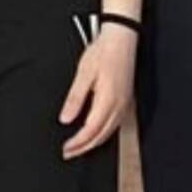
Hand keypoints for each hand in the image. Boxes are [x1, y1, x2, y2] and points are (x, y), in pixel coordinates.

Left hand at [59, 26, 136, 158]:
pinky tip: (95, 134)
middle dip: (84, 147)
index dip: (77, 143)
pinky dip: (103, 134)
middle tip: (68, 153)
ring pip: (109, 132)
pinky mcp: (125, 99)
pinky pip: (115, 124)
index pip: (91, 130)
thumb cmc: (103, 52)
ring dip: (94, 142)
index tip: (65, 148)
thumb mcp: (84, 73)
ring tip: (79, 147)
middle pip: (101, 136)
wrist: (122, 38)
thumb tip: (65, 119)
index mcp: (108, 100)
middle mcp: (119, 105)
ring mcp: (124, 103)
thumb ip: (75, 99)